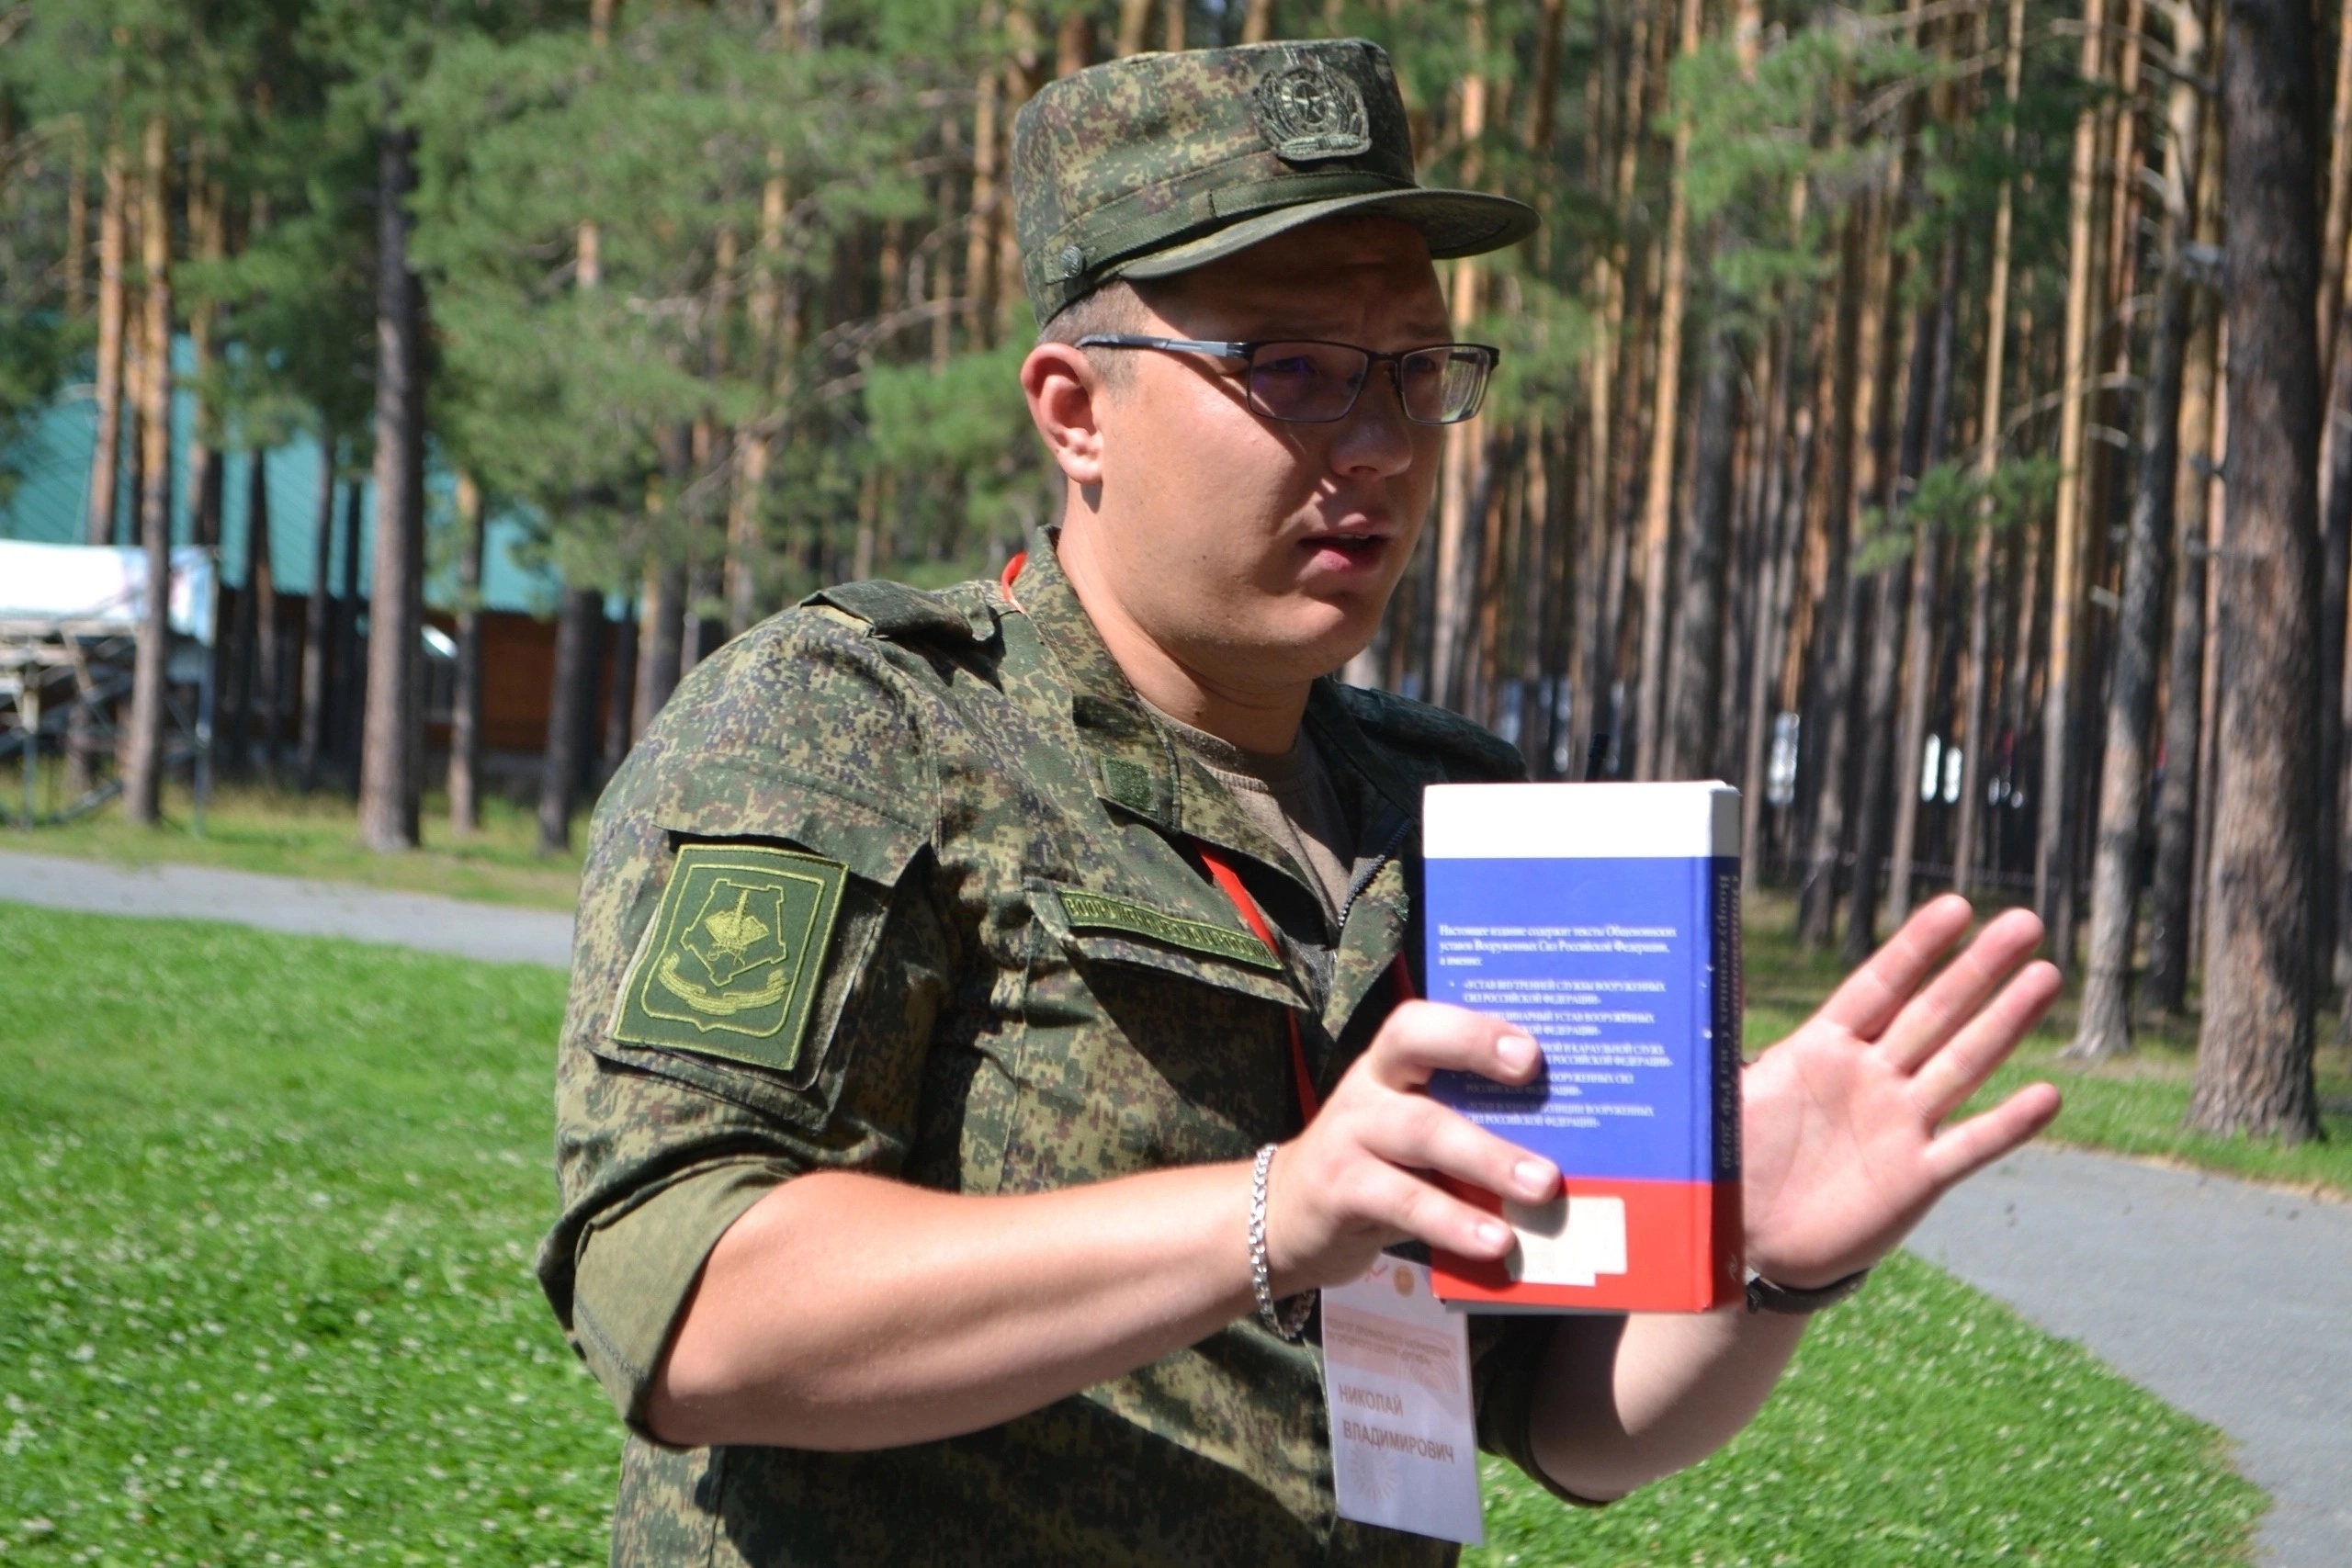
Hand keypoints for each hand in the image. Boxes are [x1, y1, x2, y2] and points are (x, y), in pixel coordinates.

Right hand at [1263, 1001, 1560, 1293]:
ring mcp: (1348, 1136)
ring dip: (1487, 1156)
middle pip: (1415, 1050)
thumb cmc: (1379, 1169)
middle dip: (1479, 1057)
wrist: (1286, 1217)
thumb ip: (1469, 1124)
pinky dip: (1454, 1222)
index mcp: (1391, 1066)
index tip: (1532, 1049)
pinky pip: (1403, 1201)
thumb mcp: (1414, 1136)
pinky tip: (1496, 1243)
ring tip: (1541, 1186)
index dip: (1473, 1026)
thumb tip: (1570, 1142)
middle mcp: (1367, 1088)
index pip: (1421, 1021)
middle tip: (1538, 1079)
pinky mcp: (1339, 1191)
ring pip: (1420, 1130)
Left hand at [1740, 895, 2062, 1288]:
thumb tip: (1704, 965)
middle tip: (2025, 922)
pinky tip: (2047, 1095)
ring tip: (2046, 976)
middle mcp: (1870, 1077)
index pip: (1877, 987)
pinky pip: (1969, 1145)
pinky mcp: (1916, 1178)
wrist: (1747, 1239)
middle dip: (1977, 968)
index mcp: (1822, 1049)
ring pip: (1961, 1064)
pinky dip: (2007, 1124)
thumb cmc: (1731, 1158)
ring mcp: (1898, 1124)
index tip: (1956, 906)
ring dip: (2004, 1022)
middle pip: (1932, 1012)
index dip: (1915, 948)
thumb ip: (1721, 1034)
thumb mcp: (1720, 1092)